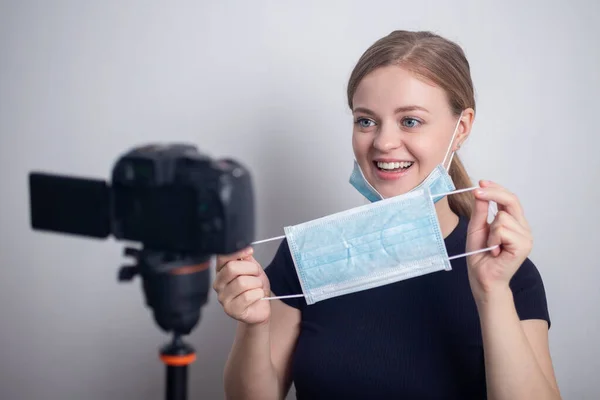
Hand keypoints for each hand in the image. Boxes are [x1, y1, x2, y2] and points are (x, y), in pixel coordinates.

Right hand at [213, 247, 270, 324]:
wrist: (261, 307)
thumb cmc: (255, 288)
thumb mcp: (253, 269)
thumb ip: (247, 259)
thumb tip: (245, 249)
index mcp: (221, 271)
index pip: (223, 257)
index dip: (237, 252)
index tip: (249, 251)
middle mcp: (218, 284)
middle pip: (231, 268)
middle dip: (251, 269)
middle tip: (257, 274)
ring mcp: (223, 298)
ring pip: (242, 283)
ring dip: (256, 284)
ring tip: (257, 288)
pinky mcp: (231, 309)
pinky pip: (247, 296)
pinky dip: (258, 294)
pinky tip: (257, 296)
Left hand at [466, 180, 532, 303]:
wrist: (482, 278)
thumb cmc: (480, 256)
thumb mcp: (476, 229)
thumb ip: (480, 212)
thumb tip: (480, 193)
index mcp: (514, 222)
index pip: (509, 199)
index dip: (496, 188)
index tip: (481, 183)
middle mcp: (522, 227)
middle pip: (512, 200)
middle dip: (493, 193)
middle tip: (476, 192)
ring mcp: (525, 236)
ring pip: (503, 217)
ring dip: (490, 231)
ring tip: (490, 246)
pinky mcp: (524, 245)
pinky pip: (502, 230)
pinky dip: (493, 239)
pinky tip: (495, 251)